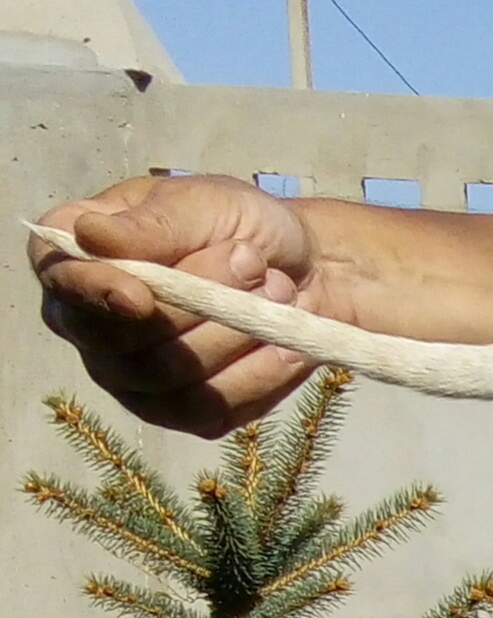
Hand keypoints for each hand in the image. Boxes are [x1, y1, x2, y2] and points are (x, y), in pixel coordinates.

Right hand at [29, 174, 330, 435]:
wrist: (305, 270)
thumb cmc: (238, 226)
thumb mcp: (204, 205)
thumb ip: (152, 225)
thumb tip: (89, 233)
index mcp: (77, 257)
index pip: (61, 279)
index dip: (94, 293)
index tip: (139, 298)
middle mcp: (87, 323)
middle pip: (117, 340)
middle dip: (195, 307)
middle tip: (253, 264)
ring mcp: (130, 376)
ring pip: (168, 376)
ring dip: (234, 334)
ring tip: (277, 292)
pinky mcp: (181, 411)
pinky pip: (209, 410)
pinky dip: (258, 376)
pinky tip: (285, 347)